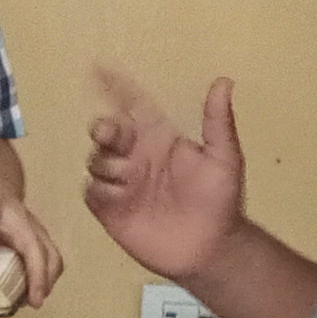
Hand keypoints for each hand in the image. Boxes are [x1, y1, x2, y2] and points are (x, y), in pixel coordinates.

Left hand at [0, 142, 64, 305]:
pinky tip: (37, 292)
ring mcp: (30, 223)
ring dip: (47, 275)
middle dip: (36, 269)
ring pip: (49, 248)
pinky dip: (48, 274)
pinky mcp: (38, 232)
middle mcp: (14, 213)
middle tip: (32, 297)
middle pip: (32, 240)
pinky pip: (51, 253)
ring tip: (36, 300)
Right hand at [82, 69, 247, 281]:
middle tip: (110, 133)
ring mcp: (122, 183)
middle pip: (107, 132)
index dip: (116, 86)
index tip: (98, 67)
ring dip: (106, 164)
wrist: (209, 250)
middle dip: (104, 128)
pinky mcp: (111, 209)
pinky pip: (92, 191)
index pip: (133, 106)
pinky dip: (99, 190)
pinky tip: (117, 197)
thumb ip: (217, 122)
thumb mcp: (224, 158)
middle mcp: (136, 156)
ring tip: (129, 178)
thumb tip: (223, 81)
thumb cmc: (220, 201)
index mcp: (159, 139)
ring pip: (96, 160)